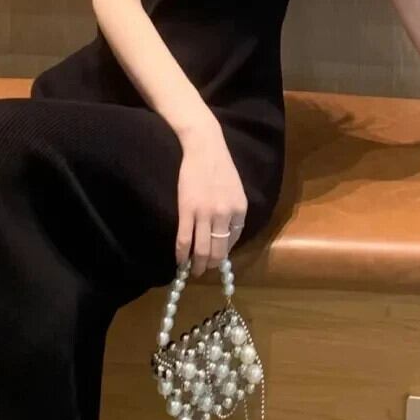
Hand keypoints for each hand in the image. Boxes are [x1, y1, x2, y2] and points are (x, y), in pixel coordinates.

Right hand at [176, 126, 247, 276]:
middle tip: (205, 270)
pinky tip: (180, 261)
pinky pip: (184, 239)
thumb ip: (233, 212)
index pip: (233, 240)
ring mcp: (205, 214)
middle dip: (211, 265)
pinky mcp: (187, 211)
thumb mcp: (236, 190)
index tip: (216, 257)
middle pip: (219, 251)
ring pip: (202, 250)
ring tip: (193, 271)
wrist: (204, 148)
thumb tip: (226, 235)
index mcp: (240, 210)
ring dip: (197, 265)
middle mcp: (225, 215)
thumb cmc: (220, 166)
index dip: (224, 252)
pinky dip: (181, 254)